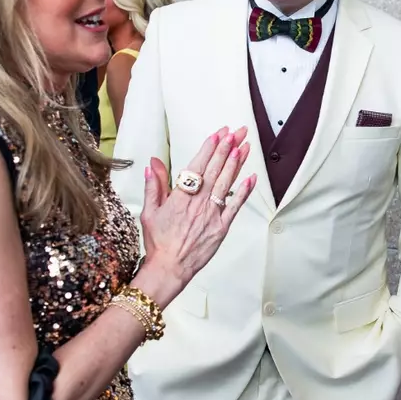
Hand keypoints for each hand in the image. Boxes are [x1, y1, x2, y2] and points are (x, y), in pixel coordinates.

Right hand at [136, 128, 254, 305]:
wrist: (170, 268)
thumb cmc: (158, 241)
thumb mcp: (149, 211)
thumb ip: (154, 186)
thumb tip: (153, 164)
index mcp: (180, 197)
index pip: (197, 166)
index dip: (209, 148)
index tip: (218, 134)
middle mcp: (198, 202)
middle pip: (215, 170)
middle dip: (227, 148)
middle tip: (238, 132)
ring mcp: (211, 214)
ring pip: (226, 184)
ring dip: (236, 163)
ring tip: (245, 146)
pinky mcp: (221, 227)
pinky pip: (235, 206)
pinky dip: (244, 191)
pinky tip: (251, 177)